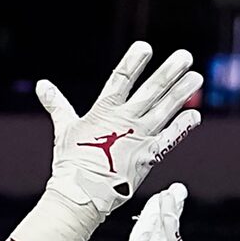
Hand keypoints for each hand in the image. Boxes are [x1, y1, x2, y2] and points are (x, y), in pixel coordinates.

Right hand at [37, 43, 201, 219]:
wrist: (82, 193)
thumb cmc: (71, 163)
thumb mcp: (64, 129)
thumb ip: (57, 105)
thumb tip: (42, 85)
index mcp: (104, 111)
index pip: (121, 78)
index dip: (133, 61)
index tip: (146, 47)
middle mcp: (125, 121)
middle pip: (151, 90)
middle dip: (169, 72)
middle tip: (185, 56)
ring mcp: (139, 138)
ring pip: (165, 109)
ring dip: (181, 93)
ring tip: (196, 77)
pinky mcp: (148, 156)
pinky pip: (170, 138)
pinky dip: (182, 126)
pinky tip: (195, 115)